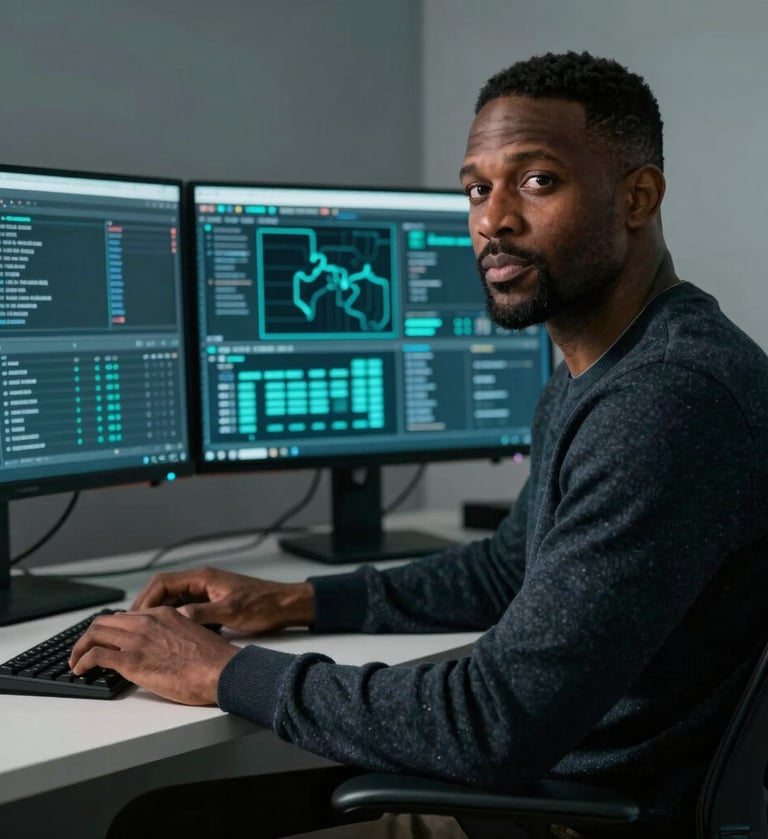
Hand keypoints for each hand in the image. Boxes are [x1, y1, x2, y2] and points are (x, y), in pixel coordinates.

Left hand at [69, 607, 239, 704]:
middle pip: (105, 621)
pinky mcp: (131, 661)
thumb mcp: (191, 634)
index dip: (112, 629)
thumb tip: (161, 648)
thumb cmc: (213, 659)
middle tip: (85, 650)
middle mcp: (147, 622)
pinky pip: (96, 655)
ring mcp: (138, 640)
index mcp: (163, 614)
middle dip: (90, 636)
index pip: (126, 616)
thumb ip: (171, 634)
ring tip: (77, 662)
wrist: (221, 670)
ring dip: (80, 648)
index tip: (107, 641)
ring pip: (95, 634)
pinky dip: (82, 661)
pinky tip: (82, 670)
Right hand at [131, 567, 315, 633]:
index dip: (144, 599)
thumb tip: (176, 619)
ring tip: (145, 634)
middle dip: (146, 608)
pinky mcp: (212, 603)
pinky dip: (174, 619)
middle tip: (132, 627)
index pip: (163, 583)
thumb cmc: (262, 604)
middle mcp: (202, 582)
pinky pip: (185, 608)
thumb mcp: (231, 612)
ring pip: (173, 601)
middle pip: (164, 591)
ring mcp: (206, 592)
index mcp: (203, 578)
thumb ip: (202, 614)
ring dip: (159, 614)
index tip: (133, 616)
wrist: (284, 605)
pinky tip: (168, 635)